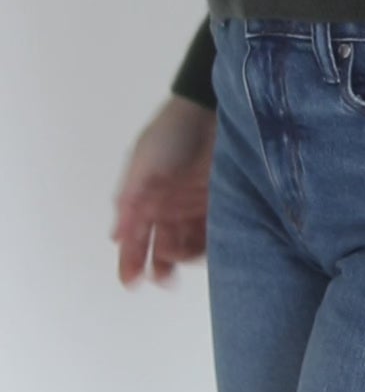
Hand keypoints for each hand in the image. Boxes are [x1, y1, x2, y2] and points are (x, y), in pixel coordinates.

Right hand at [109, 95, 216, 287]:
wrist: (211, 109)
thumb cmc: (170, 133)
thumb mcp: (143, 164)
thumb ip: (129, 201)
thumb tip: (116, 238)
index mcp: (145, 201)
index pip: (134, 240)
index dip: (130, 262)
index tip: (131, 282)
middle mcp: (168, 210)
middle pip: (162, 249)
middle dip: (160, 267)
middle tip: (163, 278)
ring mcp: (195, 209)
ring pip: (188, 247)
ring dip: (184, 258)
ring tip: (184, 256)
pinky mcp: (221, 204)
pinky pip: (214, 235)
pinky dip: (209, 247)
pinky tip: (206, 249)